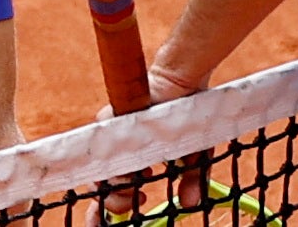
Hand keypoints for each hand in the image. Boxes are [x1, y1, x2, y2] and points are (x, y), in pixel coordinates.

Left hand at [91, 61, 213, 219]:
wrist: (186, 84)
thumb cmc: (188, 116)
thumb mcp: (195, 156)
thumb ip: (192, 181)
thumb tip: (190, 205)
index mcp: (134, 161)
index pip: (115, 192)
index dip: (114, 208)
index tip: (128, 213)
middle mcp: (119, 151)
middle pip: (103, 188)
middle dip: (117, 203)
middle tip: (140, 198)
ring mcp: (113, 137)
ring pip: (102, 173)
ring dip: (121, 185)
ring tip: (144, 178)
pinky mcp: (110, 121)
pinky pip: (104, 149)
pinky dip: (118, 162)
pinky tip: (139, 164)